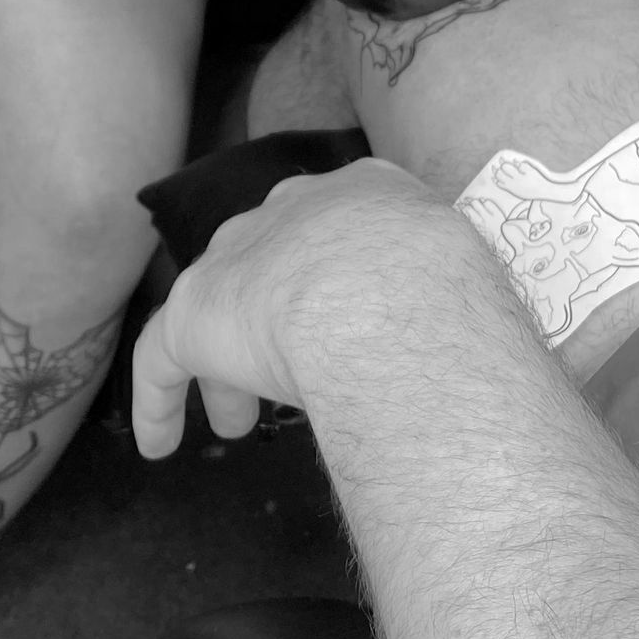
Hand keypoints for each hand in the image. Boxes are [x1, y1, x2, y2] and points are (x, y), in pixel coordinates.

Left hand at [131, 159, 444, 457]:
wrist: (389, 297)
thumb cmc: (450, 294)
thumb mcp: (467, 282)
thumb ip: (454, 303)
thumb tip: (478, 356)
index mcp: (365, 194)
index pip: (336, 229)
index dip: (333, 278)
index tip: (341, 322)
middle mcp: (293, 210)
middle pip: (270, 260)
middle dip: (275, 315)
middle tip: (286, 372)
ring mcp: (239, 255)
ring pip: (220, 305)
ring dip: (228, 364)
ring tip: (237, 421)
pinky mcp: (194, 311)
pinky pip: (162, 355)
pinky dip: (160, 400)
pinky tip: (160, 445)